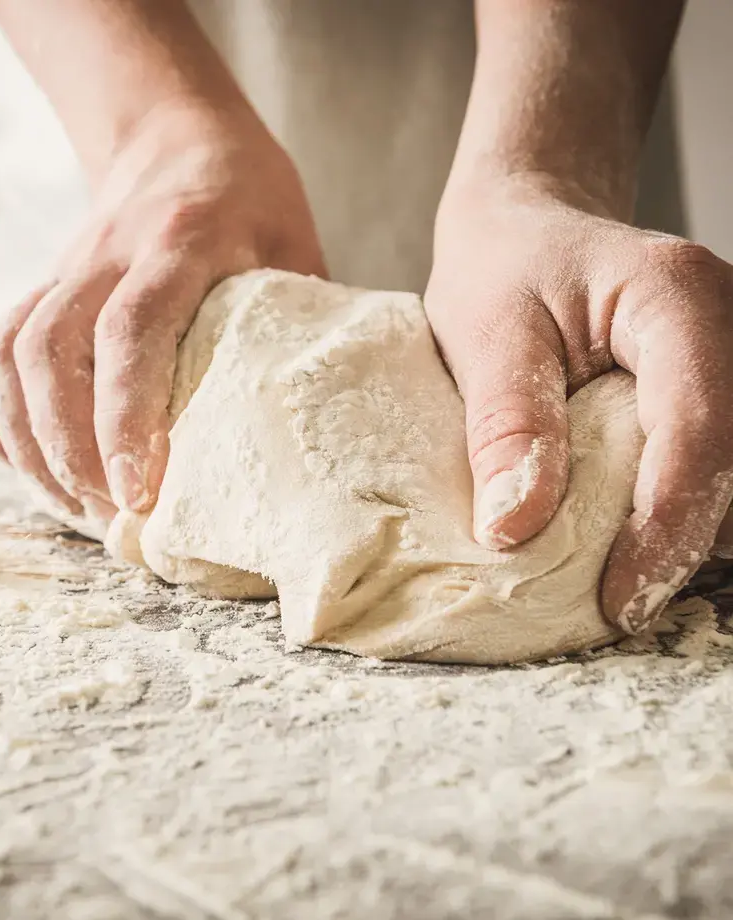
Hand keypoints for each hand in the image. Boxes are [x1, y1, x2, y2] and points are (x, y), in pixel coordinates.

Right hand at [0, 103, 325, 522]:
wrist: (178, 138)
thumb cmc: (252, 201)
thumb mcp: (295, 248)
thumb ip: (298, 328)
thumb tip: (316, 429)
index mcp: (182, 240)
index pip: (132, 329)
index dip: (125, 417)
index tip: (139, 493)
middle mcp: (107, 252)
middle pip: (50, 350)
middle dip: (69, 450)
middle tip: (112, 517)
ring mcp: (64, 269)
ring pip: (10, 356)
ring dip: (32, 445)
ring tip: (77, 508)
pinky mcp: (42, 288)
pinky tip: (30, 465)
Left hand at [426, 174, 732, 634]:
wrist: (526, 229)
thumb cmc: (503, 270)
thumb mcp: (487, 335)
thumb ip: (507, 426)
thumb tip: (514, 530)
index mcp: (676, 298)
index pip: (699, 431)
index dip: (666, 529)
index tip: (619, 602)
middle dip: (690, 541)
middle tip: (617, 600)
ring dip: (698, 531)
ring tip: (623, 572)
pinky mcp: (723, 385)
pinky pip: (726, 462)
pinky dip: (693, 508)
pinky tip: (641, 535)